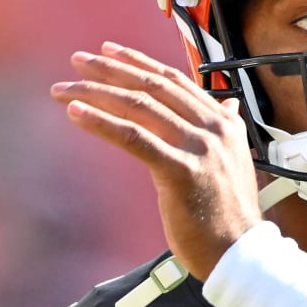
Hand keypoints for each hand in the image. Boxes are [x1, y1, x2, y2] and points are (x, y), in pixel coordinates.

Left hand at [51, 42, 261, 278]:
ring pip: (139, 107)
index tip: (108, 52)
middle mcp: (212, 128)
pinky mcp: (180, 172)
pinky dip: (101, 122)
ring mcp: (197, 148)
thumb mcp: (235, 161)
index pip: (173, 80)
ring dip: (96, 93)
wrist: (242, 253)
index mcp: (223, 123)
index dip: (138, 63)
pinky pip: (133, 138)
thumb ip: (228, 129)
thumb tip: (229, 105)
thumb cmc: (230, 215)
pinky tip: (75, 113)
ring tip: (64, 90)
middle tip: (77, 61)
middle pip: (152, 87)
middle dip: (110, 70)